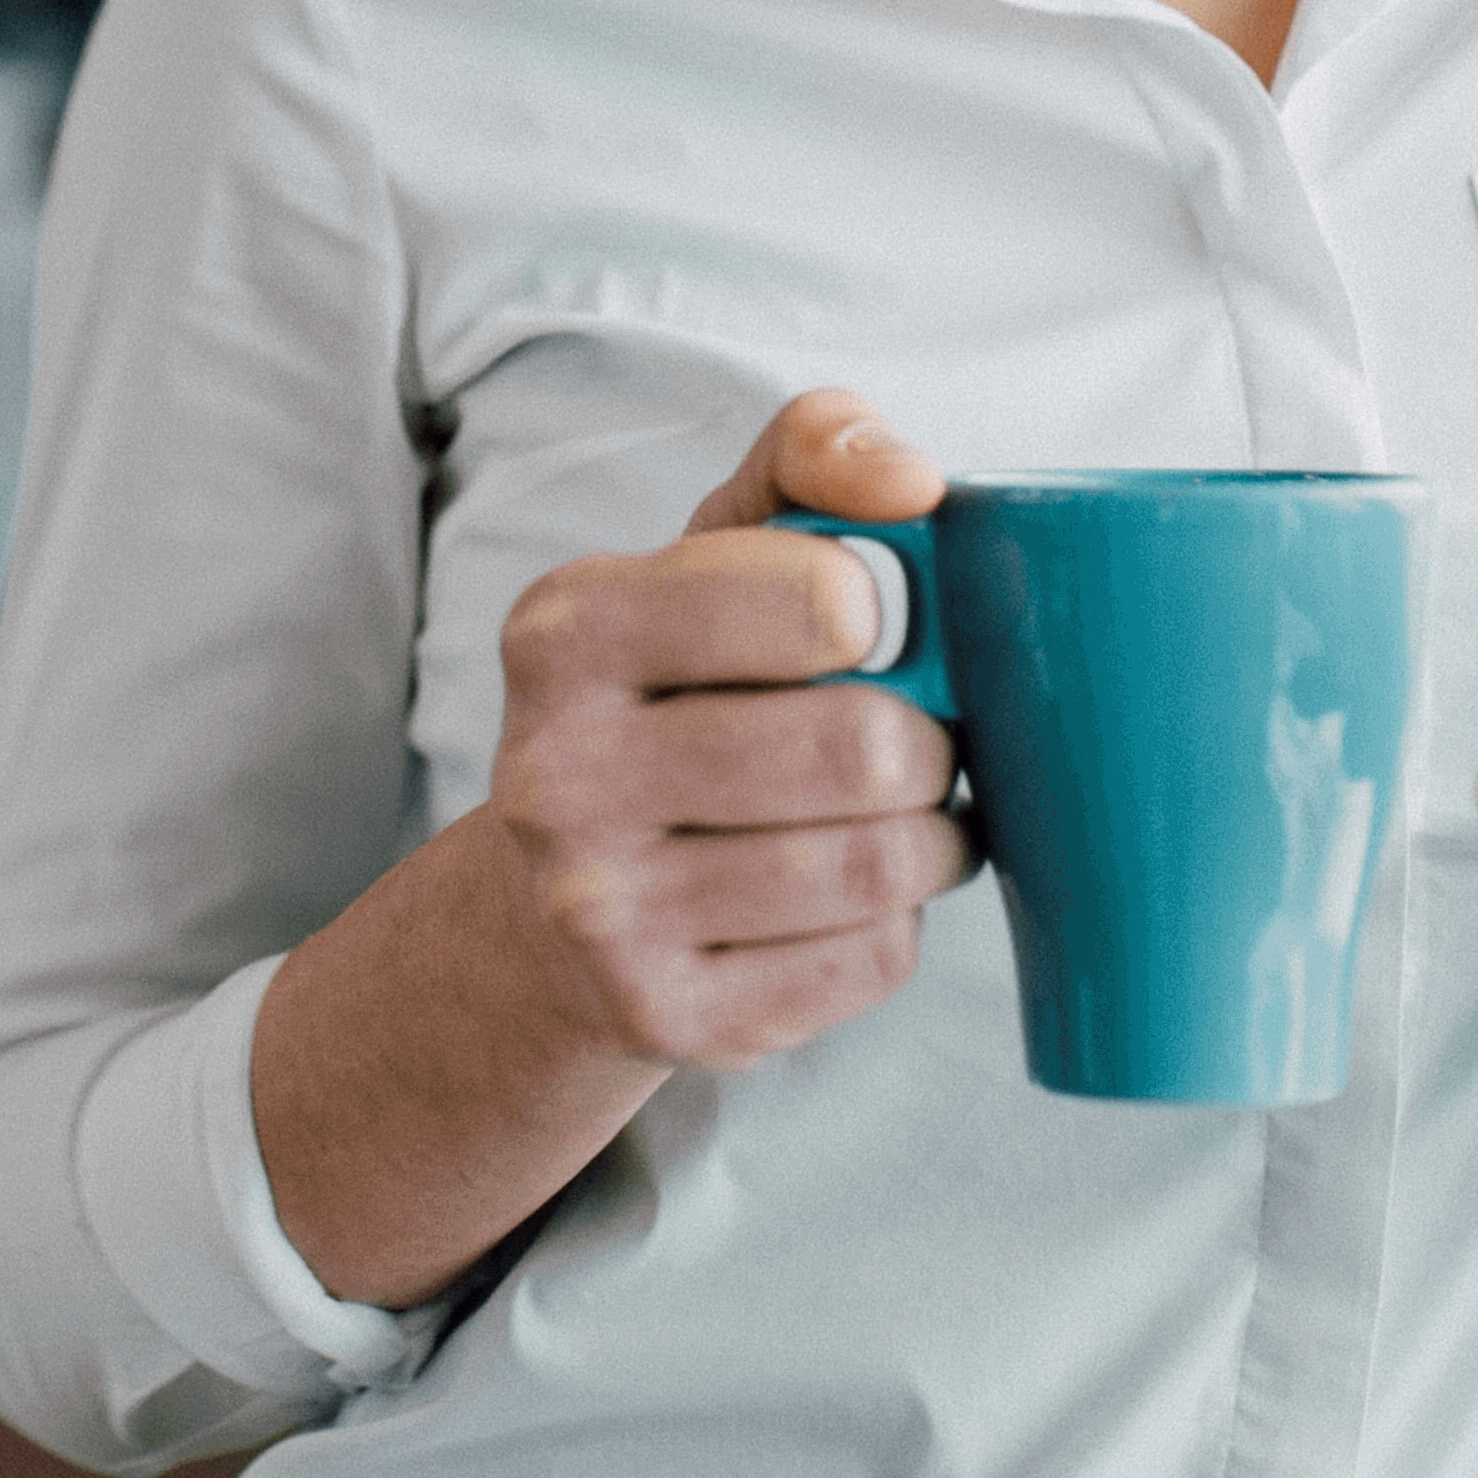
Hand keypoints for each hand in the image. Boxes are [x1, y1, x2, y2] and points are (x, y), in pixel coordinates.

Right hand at [485, 387, 978, 1066]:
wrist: (547, 912)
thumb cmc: (669, 695)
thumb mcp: (708, 551)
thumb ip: (808, 458)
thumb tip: (912, 480)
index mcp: (568, 630)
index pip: (818, 599)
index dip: (884, 608)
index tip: (871, 622)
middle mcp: (561, 775)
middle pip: (862, 745)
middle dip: (926, 736)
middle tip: (910, 733)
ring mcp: (604, 913)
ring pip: (878, 863)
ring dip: (930, 832)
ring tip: (901, 809)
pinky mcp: (670, 1019)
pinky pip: (870, 959)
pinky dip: (897, 919)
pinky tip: (854, 891)